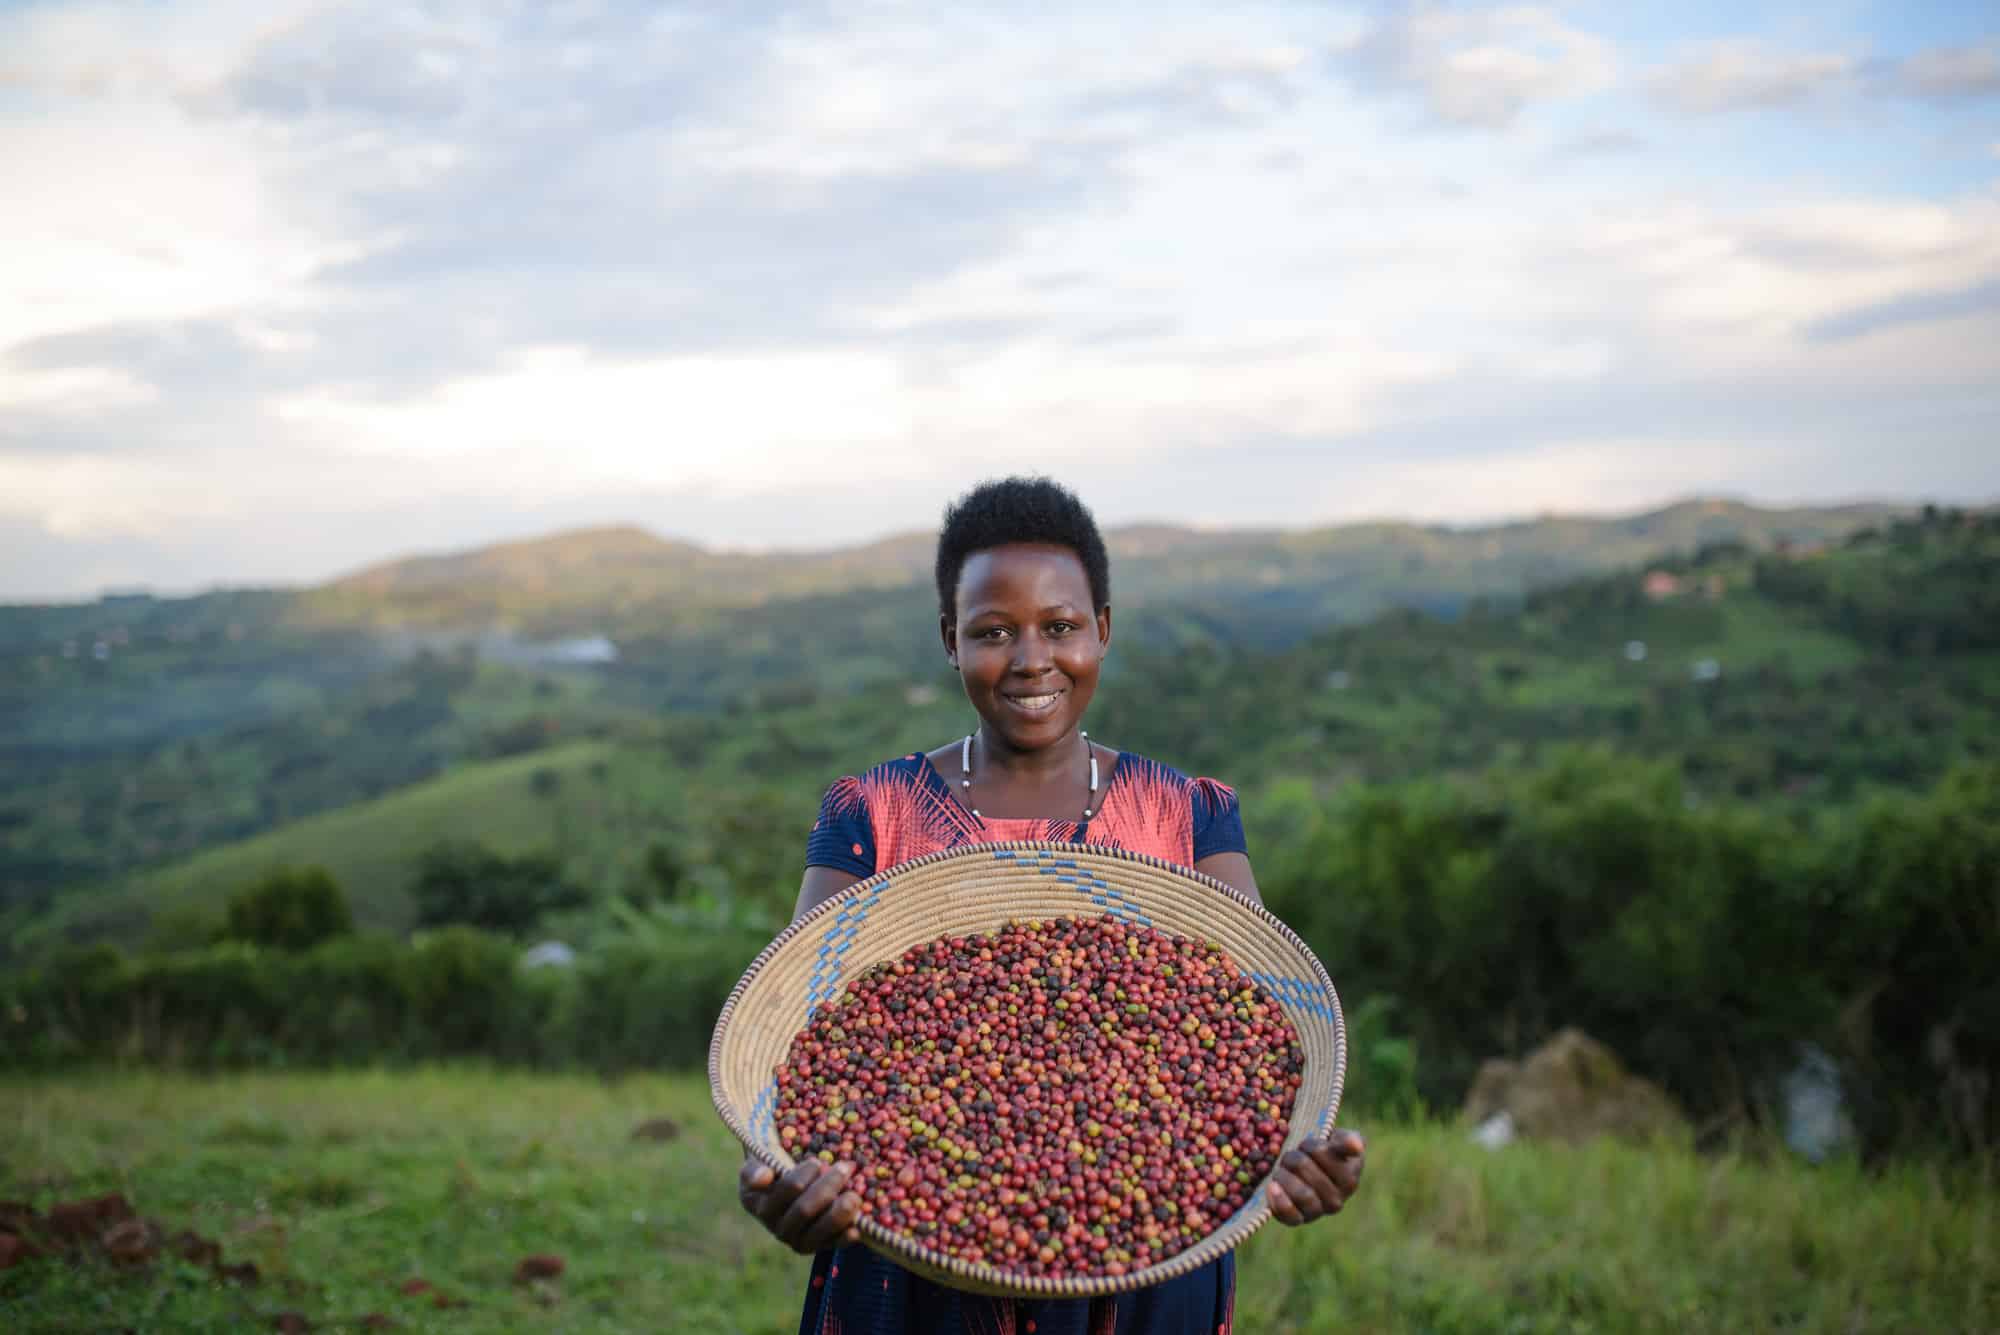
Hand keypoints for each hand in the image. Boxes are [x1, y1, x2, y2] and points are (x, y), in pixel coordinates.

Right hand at [739, 1154, 863, 1253]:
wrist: (787, 1191)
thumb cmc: (774, 1170)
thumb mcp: (757, 1163)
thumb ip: (754, 1169)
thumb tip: (764, 1177)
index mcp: (759, 1205)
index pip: (785, 1190)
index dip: (803, 1176)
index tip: (817, 1162)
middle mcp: (777, 1227)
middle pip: (804, 1210)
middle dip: (827, 1188)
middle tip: (845, 1168)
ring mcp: (797, 1240)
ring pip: (818, 1231)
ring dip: (838, 1213)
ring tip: (854, 1196)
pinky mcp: (817, 1247)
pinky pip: (831, 1245)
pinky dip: (844, 1237)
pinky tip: (856, 1228)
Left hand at [1265, 1129, 1364, 1225]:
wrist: (1309, 1174)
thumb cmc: (1326, 1152)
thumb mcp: (1340, 1140)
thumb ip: (1349, 1140)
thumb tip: (1357, 1146)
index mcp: (1349, 1178)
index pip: (1323, 1154)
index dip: (1312, 1147)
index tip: (1308, 1145)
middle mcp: (1337, 1200)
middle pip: (1303, 1166)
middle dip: (1293, 1156)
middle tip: (1292, 1155)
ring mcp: (1319, 1212)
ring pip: (1299, 1192)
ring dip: (1284, 1174)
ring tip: (1282, 1169)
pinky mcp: (1300, 1220)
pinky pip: (1290, 1215)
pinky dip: (1279, 1200)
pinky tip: (1272, 1187)